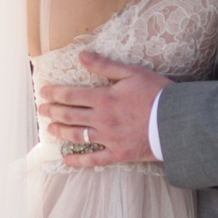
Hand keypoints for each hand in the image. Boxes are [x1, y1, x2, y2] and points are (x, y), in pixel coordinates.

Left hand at [35, 54, 163, 166]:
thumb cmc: (157, 94)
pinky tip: (67, 160)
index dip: (55, 93)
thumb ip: (105, 65)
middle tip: (41, 110)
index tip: (43, 92)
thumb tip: (81, 56)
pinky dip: (78, 161)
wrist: (176, 121)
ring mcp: (108, 138)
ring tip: (50, 129)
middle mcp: (101, 119)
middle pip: (70, 115)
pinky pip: (93, 160)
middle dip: (52, 112)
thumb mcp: (132, 72)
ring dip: (60, 132)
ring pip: (77, 136)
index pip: (72, 95)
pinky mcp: (118, 154)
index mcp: (104, 98)